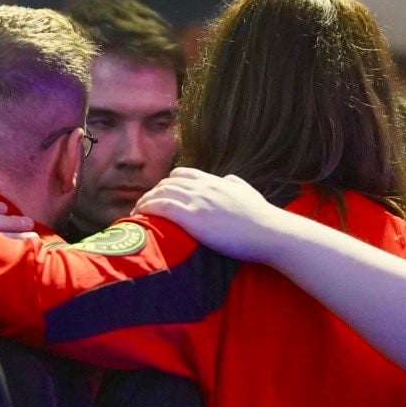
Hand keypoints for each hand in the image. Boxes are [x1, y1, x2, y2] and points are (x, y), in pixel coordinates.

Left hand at [135, 168, 289, 262]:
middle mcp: (203, 187)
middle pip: (167, 183)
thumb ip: (235, 184)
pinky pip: (161, 207)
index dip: (167, 184)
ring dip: (145, 202)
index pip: (182, 174)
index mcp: (214, 181)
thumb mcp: (248, 192)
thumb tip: (228, 179)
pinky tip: (140, 215)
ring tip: (136, 213)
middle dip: (153, 193)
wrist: (268, 232)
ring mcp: (197, 200)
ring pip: (160, 193)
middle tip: (144, 207)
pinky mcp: (192, 217)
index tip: (161, 196)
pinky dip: (147, 209)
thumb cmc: (262, 217)